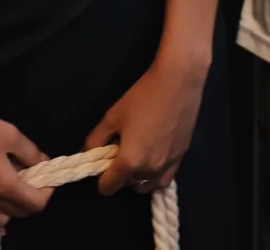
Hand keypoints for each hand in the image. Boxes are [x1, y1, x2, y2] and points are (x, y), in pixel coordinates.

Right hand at [0, 95, 50, 236]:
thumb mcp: (10, 134)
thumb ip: (30, 152)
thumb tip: (42, 162)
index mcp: (3, 184)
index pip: (35, 203)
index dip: (46, 193)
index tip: (47, 179)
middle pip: (17, 213)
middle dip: (30, 199)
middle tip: (28, 181)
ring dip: (9, 212)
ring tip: (10, 196)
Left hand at [85, 53, 208, 194]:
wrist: (178, 82)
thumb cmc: (142, 97)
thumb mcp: (111, 117)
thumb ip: (94, 140)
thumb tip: (88, 154)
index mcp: (129, 162)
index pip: (108, 187)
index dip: (101, 178)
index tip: (103, 162)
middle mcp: (150, 170)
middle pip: (127, 187)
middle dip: (120, 175)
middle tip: (121, 152)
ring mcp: (168, 165)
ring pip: (147, 186)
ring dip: (138, 178)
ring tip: (138, 157)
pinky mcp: (182, 157)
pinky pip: (165, 179)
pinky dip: (156, 175)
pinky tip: (154, 156)